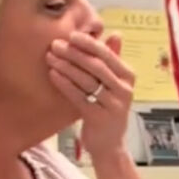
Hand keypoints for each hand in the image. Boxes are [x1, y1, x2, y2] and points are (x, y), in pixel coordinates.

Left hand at [47, 31, 133, 157]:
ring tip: (50, 57)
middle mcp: (124, 90)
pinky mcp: (99, 118)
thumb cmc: (107, 109)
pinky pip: (78, 96)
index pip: (107, 55)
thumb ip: (113, 60)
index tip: (70, 35)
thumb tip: (116, 33)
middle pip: (96, 66)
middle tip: (55, 45)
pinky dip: (64, 84)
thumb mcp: (114, 84)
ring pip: (86, 80)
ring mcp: (113, 105)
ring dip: (66, 66)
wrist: (109, 144)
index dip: (88, 44)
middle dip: (74, 53)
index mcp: (129, 77)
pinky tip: (53, 75)